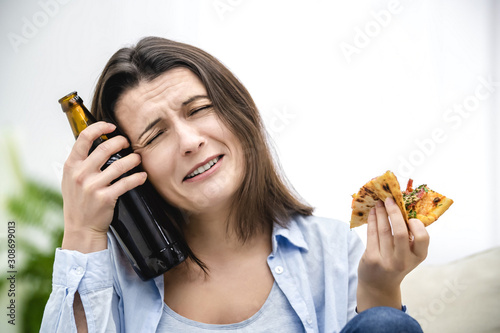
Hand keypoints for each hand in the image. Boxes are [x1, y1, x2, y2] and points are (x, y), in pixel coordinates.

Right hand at [61, 122, 146, 252]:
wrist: (81, 227)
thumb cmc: (78, 201)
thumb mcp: (70, 179)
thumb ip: (80, 162)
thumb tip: (96, 141)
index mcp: (71, 166)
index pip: (83, 138)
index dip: (99, 127)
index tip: (112, 126)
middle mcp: (80, 174)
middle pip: (105, 148)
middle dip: (121, 142)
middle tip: (128, 142)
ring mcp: (92, 186)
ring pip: (119, 165)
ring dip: (133, 159)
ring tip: (138, 158)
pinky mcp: (105, 198)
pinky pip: (126, 183)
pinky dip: (138, 178)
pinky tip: (142, 176)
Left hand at [356, 197, 428, 311]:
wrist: (379, 286)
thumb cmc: (396, 264)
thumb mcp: (409, 255)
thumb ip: (410, 238)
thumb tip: (403, 207)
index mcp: (417, 257)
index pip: (423, 238)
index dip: (416, 225)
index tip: (409, 215)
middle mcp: (403, 260)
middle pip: (400, 231)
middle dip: (394, 212)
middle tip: (389, 199)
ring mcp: (386, 260)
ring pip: (383, 230)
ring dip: (380, 213)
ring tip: (378, 203)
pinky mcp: (371, 258)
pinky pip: (372, 234)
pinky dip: (372, 220)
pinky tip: (372, 213)